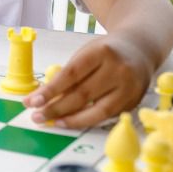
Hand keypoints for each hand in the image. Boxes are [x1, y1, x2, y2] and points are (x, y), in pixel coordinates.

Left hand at [24, 35, 152, 127]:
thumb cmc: (106, 52)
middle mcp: (118, 69)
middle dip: (56, 108)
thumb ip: (68, 74)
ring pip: (97, 111)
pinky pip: (106, 116)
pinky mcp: (133, 102)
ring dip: (71, 120)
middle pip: (82, 95)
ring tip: (52, 122)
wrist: (140, 49)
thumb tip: (43, 98)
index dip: (50, 90)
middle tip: (37, 116)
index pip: (71, 74)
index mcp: (102, 52)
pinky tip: (71, 121)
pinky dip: (86, 121)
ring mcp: (129, 88)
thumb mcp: (86, 54)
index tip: (32, 101)